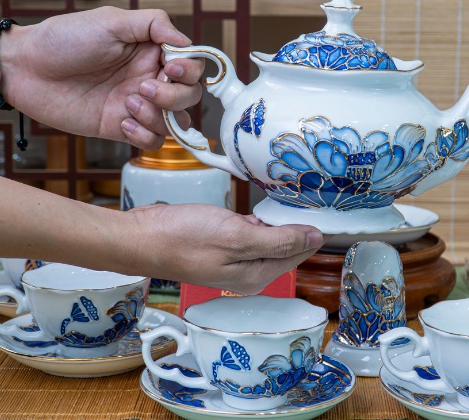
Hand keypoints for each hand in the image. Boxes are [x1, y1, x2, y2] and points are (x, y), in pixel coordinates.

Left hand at [6, 6, 203, 147]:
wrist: (25, 68)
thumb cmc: (63, 39)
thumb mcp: (110, 20)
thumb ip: (153, 24)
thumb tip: (186, 43)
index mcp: (151, 51)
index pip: (192, 65)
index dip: (189, 70)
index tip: (171, 67)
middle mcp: (148, 78)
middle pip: (190, 96)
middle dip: (175, 96)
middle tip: (144, 87)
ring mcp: (136, 105)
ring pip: (175, 122)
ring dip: (159, 116)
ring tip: (127, 103)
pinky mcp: (119, 127)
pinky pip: (152, 141)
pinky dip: (144, 135)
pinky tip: (121, 121)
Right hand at [126, 204, 323, 293]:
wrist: (140, 237)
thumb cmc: (183, 238)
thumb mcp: (237, 237)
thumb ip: (278, 241)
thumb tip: (315, 238)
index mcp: (257, 275)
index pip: (301, 252)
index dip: (315, 230)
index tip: (329, 206)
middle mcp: (249, 271)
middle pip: (287, 246)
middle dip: (299, 225)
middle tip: (313, 194)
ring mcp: (233, 258)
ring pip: (269, 237)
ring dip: (278, 220)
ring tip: (293, 196)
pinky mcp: (220, 244)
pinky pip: (249, 232)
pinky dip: (258, 219)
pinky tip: (259, 206)